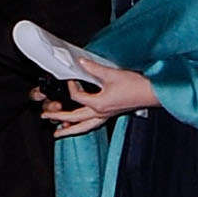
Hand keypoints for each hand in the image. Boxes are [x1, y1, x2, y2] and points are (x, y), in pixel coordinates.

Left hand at [34, 61, 148, 138]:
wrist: (151, 93)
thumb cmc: (135, 86)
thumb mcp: (112, 74)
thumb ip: (94, 68)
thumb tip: (81, 63)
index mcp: (99, 104)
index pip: (77, 97)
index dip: (71, 87)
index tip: (70, 79)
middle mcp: (101, 113)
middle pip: (75, 119)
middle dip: (59, 118)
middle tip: (46, 116)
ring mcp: (106, 115)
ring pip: (84, 127)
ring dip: (70, 130)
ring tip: (59, 133)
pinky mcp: (111, 114)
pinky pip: (93, 124)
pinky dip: (83, 126)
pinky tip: (80, 125)